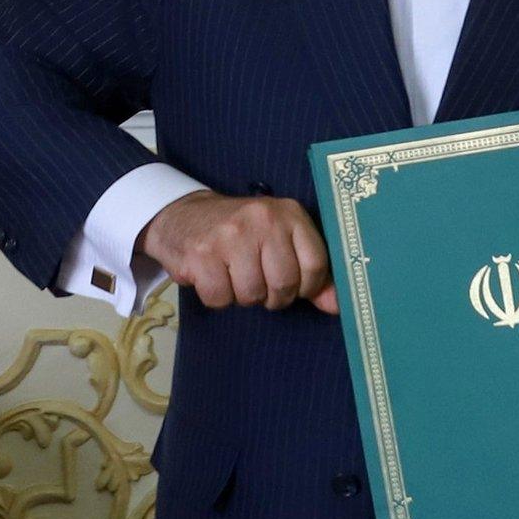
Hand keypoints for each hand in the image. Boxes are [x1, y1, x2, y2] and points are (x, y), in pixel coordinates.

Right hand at [137, 190, 337, 312]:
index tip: (291, 285)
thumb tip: (335, 306)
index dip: (305, 287)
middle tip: (257, 281)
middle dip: (272, 296)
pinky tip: (212, 276)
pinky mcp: (201, 254)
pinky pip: (220, 298)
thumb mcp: (279, 240)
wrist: (182, 214)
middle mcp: (261, 219)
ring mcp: (230, 235)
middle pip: (284, 284)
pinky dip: (216, 297)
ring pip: (252, 295)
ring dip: (242, 296)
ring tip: (232, 275)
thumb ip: (310, 272)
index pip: (315, 265)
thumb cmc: (240, 233)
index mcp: (288, 213)